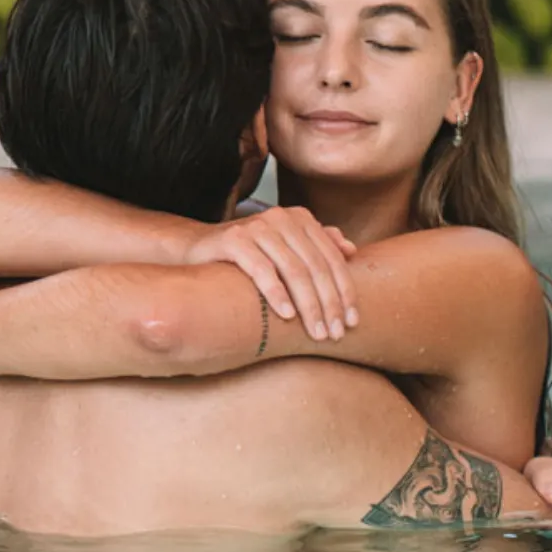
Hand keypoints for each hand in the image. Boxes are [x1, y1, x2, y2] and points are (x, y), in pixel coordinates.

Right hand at [186, 206, 357, 341]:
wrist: (199, 249)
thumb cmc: (249, 254)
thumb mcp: (286, 248)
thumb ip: (317, 245)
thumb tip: (351, 250)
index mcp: (300, 218)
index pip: (332, 257)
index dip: (346, 290)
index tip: (353, 321)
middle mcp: (281, 218)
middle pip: (315, 266)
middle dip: (329, 303)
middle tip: (336, 333)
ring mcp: (257, 226)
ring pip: (293, 269)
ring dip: (308, 305)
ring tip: (316, 332)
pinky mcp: (233, 239)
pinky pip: (261, 269)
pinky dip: (277, 293)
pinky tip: (287, 315)